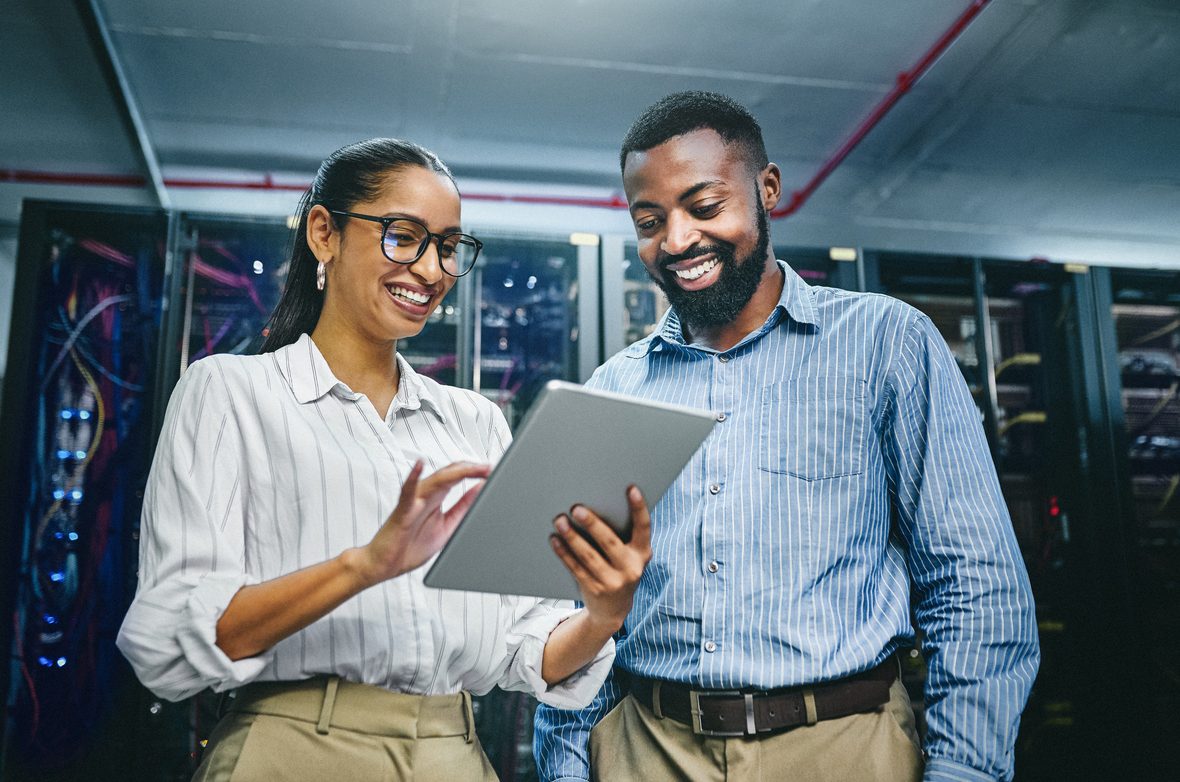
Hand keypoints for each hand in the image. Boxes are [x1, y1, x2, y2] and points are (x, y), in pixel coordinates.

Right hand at [356, 460, 489, 585]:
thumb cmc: (410, 547)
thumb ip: (462, 508)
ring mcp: (412, 501)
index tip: (494, 469)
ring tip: (474, 467)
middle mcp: (424, 495)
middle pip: (450, 474)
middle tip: (490, 467)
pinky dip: (413, 477)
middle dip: (471, 468)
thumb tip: (480, 490)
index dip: (475, 471)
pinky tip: (420, 466)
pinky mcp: (401, 512)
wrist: (384, 565)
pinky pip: (407, 492)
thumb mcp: (447, 527)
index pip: (457, 476)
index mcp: (435, 498)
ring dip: (456, 472)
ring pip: (435, 480)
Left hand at [550, 486, 651, 633]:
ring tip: (560, 521)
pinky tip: (555, 540)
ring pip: (589, 556)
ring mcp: (613, 582)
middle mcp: (631, 569)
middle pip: (610, 542)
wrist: (613, 611)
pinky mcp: (594, 590)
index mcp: (642, 554)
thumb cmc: (619, 570)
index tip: (631, 489)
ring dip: (572, 537)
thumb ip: (622, 537)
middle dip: (593, 524)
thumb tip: (594, 508)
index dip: (639, 508)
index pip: (644, 528)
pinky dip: (564, 553)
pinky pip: (576, 568)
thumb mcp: (629, 557)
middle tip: (577, 509)